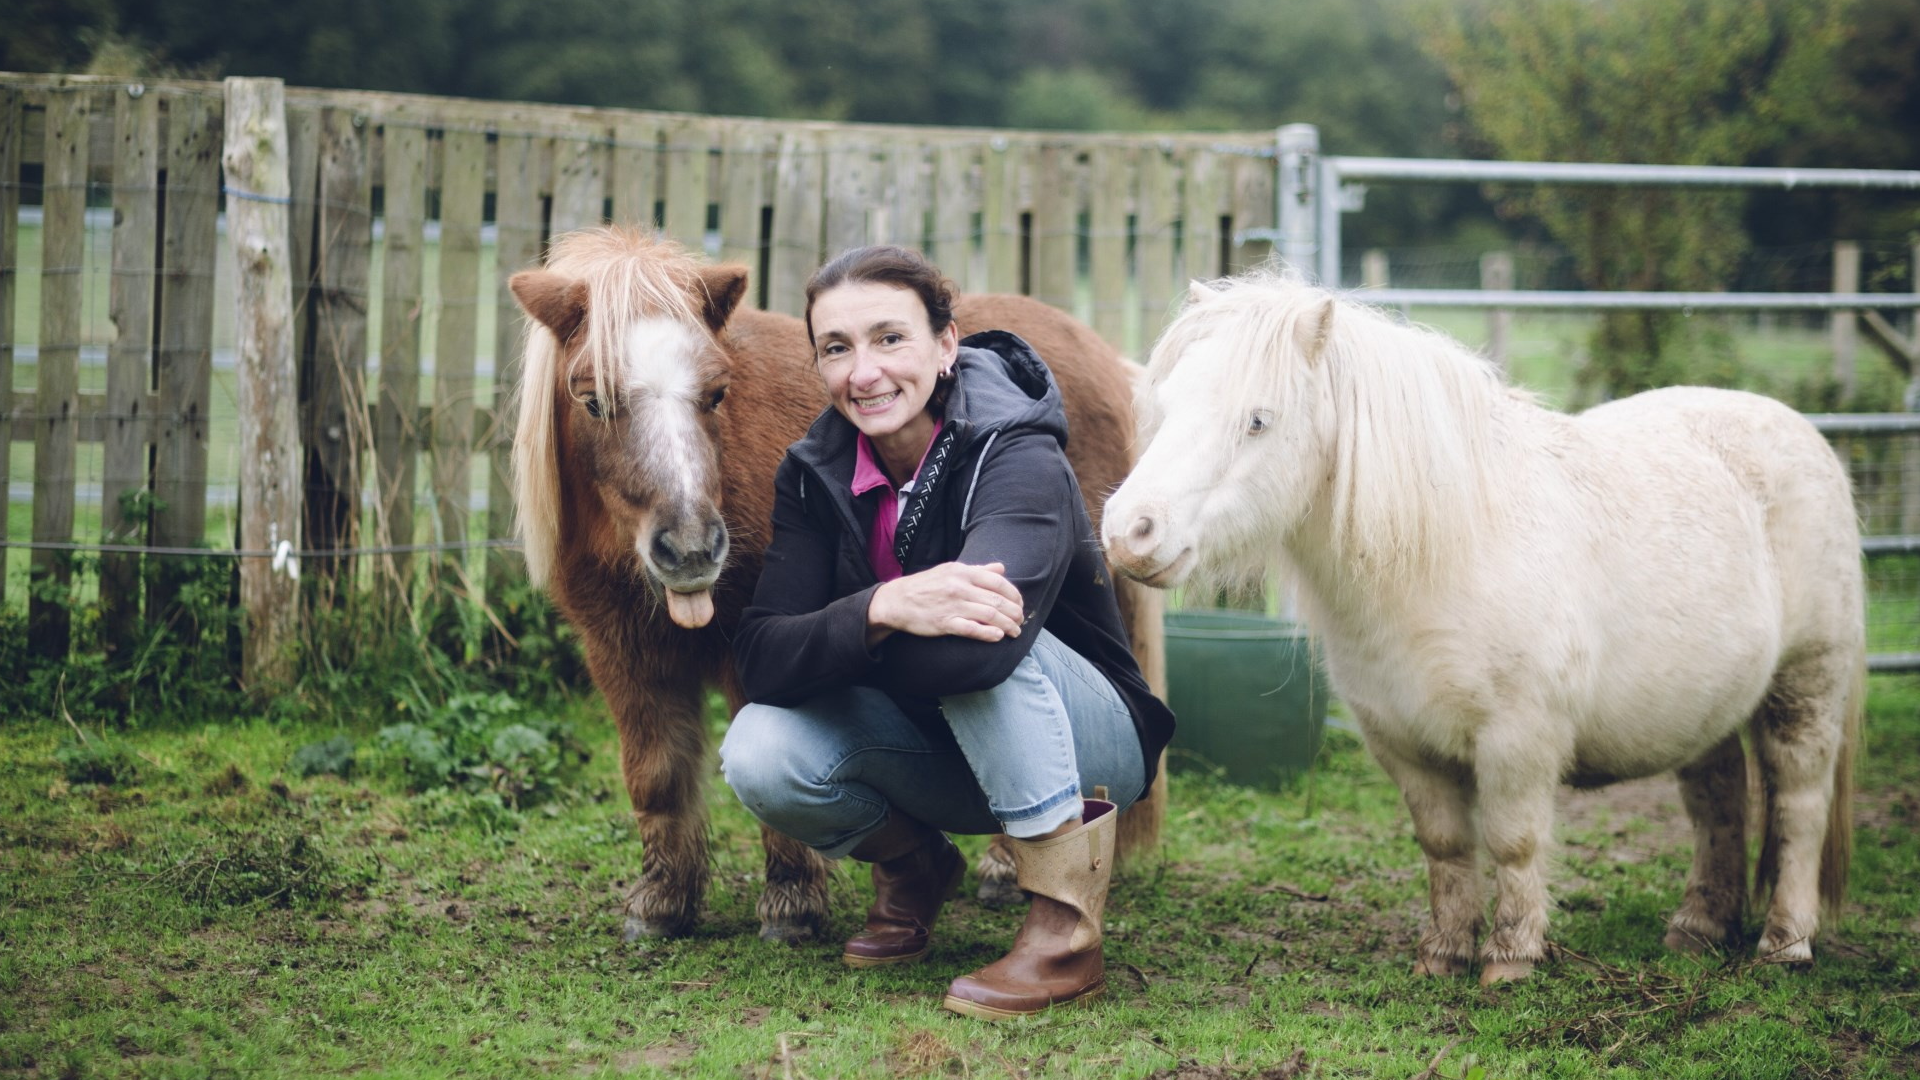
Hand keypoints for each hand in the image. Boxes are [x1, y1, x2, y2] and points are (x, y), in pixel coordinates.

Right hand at [867, 561, 1025, 644]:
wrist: (897, 600)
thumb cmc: (926, 585)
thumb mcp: (950, 570)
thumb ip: (978, 570)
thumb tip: (1001, 568)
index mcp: (962, 572)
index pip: (998, 582)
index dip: (1014, 595)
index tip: (1020, 604)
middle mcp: (959, 587)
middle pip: (997, 600)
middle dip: (1014, 612)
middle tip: (1020, 620)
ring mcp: (952, 605)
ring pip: (989, 615)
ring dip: (1006, 625)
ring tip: (1015, 632)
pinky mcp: (944, 623)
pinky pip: (971, 628)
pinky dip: (988, 633)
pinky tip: (998, 636)